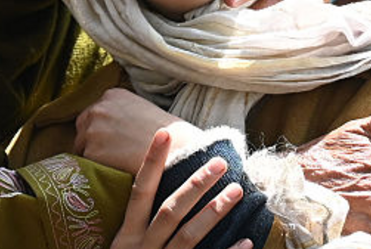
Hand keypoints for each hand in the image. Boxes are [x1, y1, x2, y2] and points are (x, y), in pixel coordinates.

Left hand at [76, 88, 206, 173]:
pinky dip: (96, 169)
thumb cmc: (164, 135)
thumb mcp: (143, 109)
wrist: (174, 151)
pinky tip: (111, 172)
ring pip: (82, 146)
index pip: (95, 113)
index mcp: (111, 95)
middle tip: (109, 156)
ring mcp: (92, 129)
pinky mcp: (92, 151)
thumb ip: (123, 112)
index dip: (101, 129)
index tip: (112, 141)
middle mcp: (98, 108)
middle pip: (83, 127)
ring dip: (93, 155)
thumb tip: (114, 127)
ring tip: (112, 165)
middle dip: (92, 140)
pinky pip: (86, 163)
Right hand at [113, 129, 251, 248]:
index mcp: (126, 236)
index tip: (163, 133)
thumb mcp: (122, 248)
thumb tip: (149, 189)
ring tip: (237, 191)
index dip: (151, 162)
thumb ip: (137, 224)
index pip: (139, 191)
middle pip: (170, 210)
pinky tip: (247, 242)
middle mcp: (140, 248)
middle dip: (195, 184)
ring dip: (214, 212)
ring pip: (188, 236)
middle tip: (220, 162)